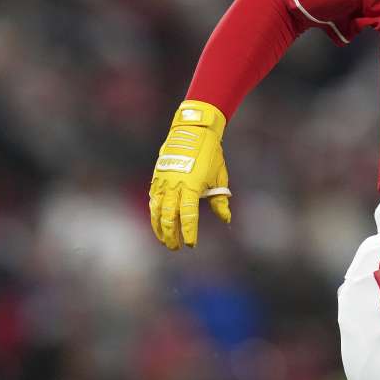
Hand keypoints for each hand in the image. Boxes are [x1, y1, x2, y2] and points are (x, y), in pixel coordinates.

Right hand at [148, 100, 231, 248]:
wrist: (192, 132)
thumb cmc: (210, 155)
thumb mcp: (219, 178)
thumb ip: (220, 200)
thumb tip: (225, 218)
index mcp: (191, 187)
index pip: (188, 215)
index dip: (189, 231)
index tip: (192, 244)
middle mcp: (174, 186)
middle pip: (168, 217)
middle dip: (171, 235)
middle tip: (176, 247)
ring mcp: (163, 182)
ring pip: (156, 211)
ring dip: (159, 228)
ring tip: (165, 240)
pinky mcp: (157, 178)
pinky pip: (153, 200)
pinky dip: (154, 214)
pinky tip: (157, 223)